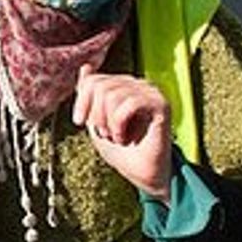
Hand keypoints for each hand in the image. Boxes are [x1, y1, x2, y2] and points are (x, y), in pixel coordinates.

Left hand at [73, 64, 173, 198]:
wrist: (143, 174)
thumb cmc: (120, 150)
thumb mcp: (96, 120)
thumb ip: (90, 95)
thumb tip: (85, 66)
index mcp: (122, 86)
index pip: (92, 80)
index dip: (81, 102)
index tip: (79, 122)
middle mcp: (137, 84)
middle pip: (100, 86)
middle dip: (95, 115)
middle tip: (104, 133)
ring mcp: (151, 92)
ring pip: (112, 94)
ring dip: (108, 123)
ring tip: (116, 137)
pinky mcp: (161, 104)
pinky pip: (130, 103)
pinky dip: (120, 124)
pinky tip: (125, 137)